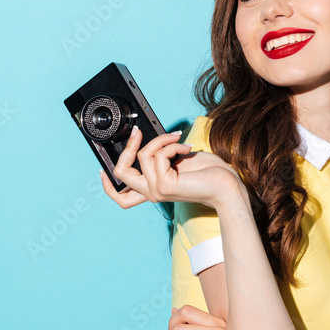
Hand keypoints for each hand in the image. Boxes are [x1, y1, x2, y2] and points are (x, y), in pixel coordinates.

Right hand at [99, 126, 241, 209]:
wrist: (227, 186)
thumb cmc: (209, 173)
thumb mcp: (178, 161)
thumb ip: (161, 158)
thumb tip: (147, 142)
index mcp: (153, 190)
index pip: (122, 197)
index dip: (108, 184)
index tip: (103, 169)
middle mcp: (152, 193)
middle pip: (121, 173)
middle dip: (128, 147)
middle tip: (138, 132)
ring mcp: (157, 191)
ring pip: (143, 156)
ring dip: (162, 141)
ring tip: (179, 140)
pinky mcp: (165, 185)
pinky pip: (158, 155)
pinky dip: (172, 146)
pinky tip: (187, 149)